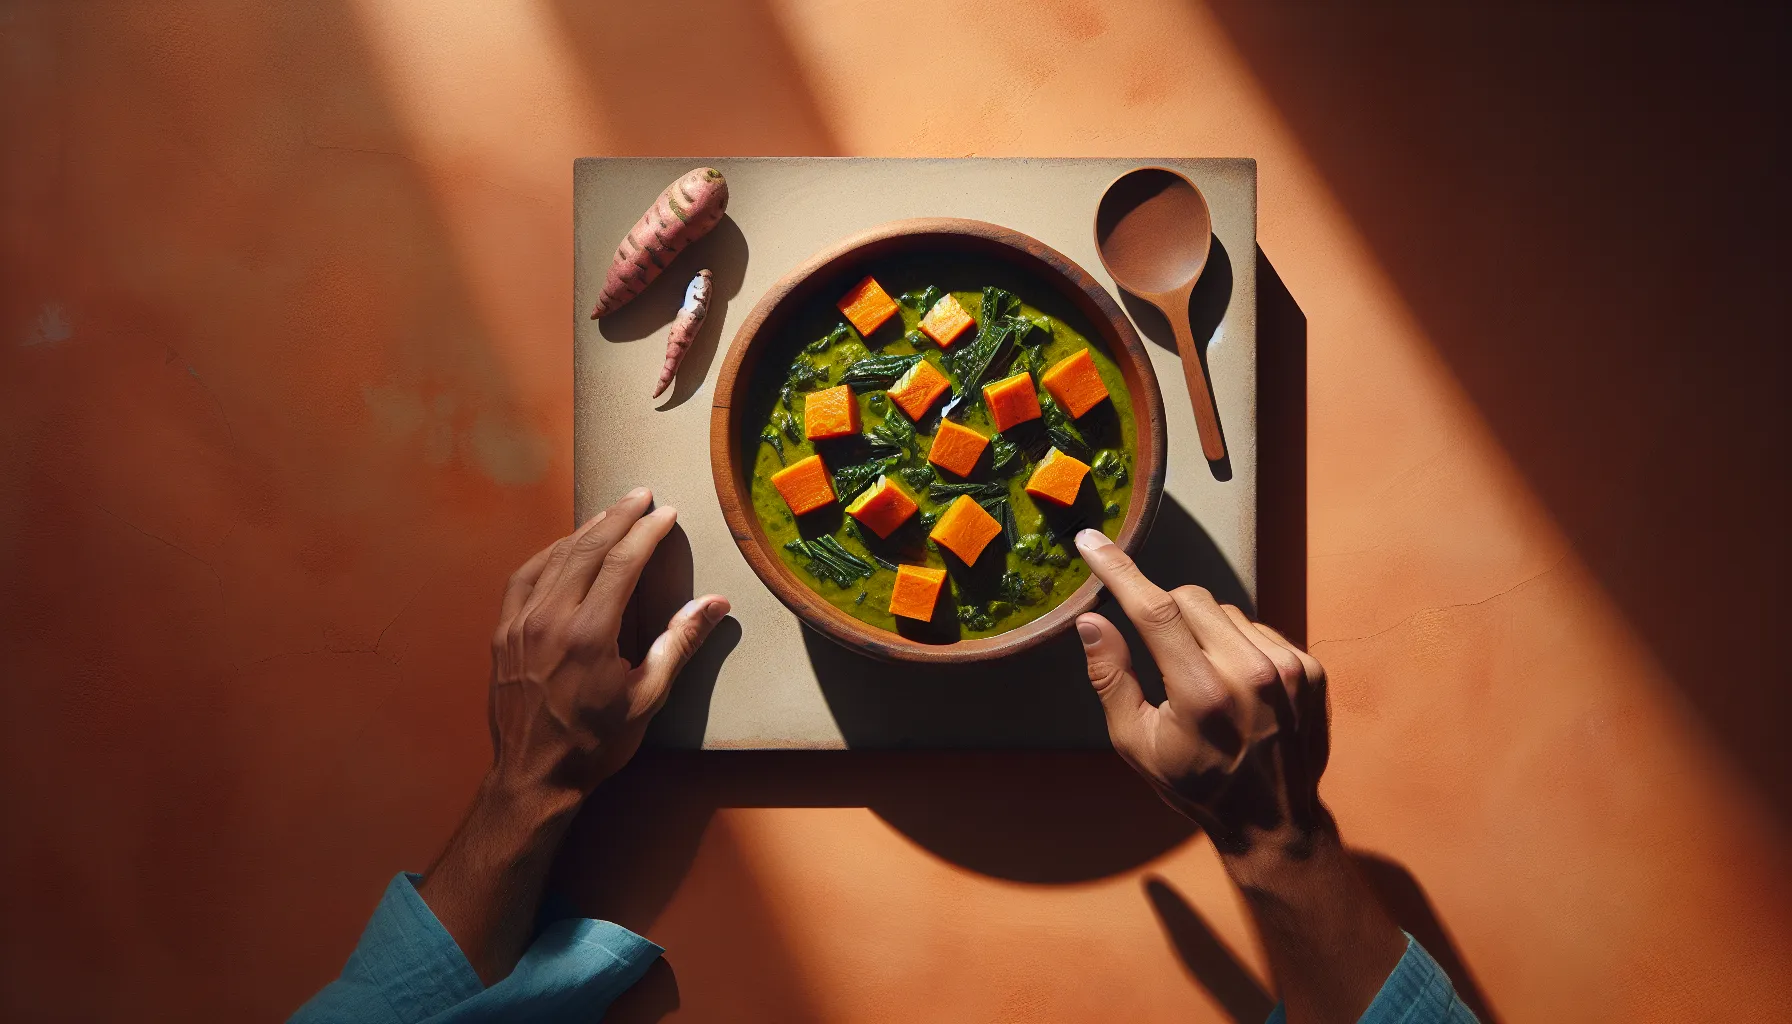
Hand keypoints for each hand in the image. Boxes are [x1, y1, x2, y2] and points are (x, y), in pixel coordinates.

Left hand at [488, 487, 729, 799]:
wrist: (534, 776)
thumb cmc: (596, 743)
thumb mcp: (648, 697)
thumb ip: (680, 643)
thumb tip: (715, 603)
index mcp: (589, 634)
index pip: (622, 563)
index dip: (646, 532)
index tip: (665, 513)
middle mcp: (551, 619)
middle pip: (588, 549)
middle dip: (618, 517)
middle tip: (641, 495)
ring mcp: (520, 623)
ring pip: (555, 558)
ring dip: (586, 530)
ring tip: (611, 514)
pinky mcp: (503, 633)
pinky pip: (524, 577)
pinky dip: (549, 554)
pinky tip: (565, 547)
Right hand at [1075, 529, 1408, 1022]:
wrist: (1274, 820)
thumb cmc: (1196, 785)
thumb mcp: (1136, 743)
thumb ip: (1111, 677)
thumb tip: (1091, 620)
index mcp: (1200, 694)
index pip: (1153, 609)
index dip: (1118, 570)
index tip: (1092, 542)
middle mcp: (1250, 673)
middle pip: (1190, 597)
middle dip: (1162, 607)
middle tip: (1157, 648)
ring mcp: (1288, 667)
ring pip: (1225, 609)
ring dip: (1201, 628)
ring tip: (1200, 676)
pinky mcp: (1311, 667)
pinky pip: (1258, 628)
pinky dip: (1237, 644)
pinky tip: (1236, 683)